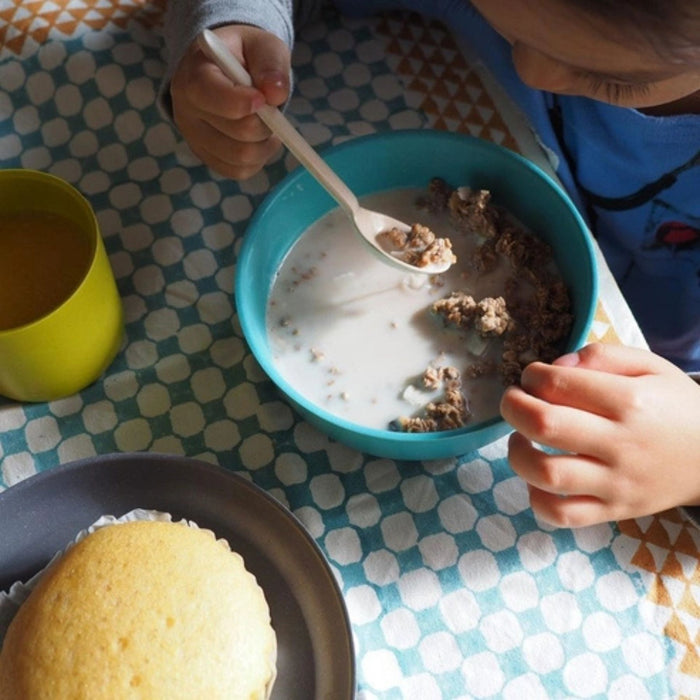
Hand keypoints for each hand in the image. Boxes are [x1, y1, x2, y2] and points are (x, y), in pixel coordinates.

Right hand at [170, 24, 290, 178]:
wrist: (222, 71)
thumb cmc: (242, 56)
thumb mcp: (261, 45)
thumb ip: (270, 63)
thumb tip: (275, 94)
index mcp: (193, 75)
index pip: (212, 95)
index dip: (245, 102)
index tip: (264, 98)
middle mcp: (185, 110)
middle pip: (239, 132)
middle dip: (267, 123)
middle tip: (271, 109)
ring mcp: (193, 138)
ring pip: (241, 158)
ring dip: (265, 145)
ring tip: (267, 124)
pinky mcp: (206, 157)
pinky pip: (238, 171)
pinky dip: (257, 160)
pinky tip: (258, 140)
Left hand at [500, 343, 699, 526]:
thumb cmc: (675, 406)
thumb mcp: (650, 366)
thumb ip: (601, 356)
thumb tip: (555, 366)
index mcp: (629, 401)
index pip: (559, 384)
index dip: (532, 376)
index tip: (532, 376)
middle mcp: (620, 444)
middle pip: (545, 425)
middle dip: (513, 407)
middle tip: (513, 400)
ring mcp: (616, 483)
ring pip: (547, 474)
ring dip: (517, 453)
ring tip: (520, 438)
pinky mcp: (613, 510)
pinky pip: (563, 514)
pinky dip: (537, 499)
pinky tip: (536, 478)